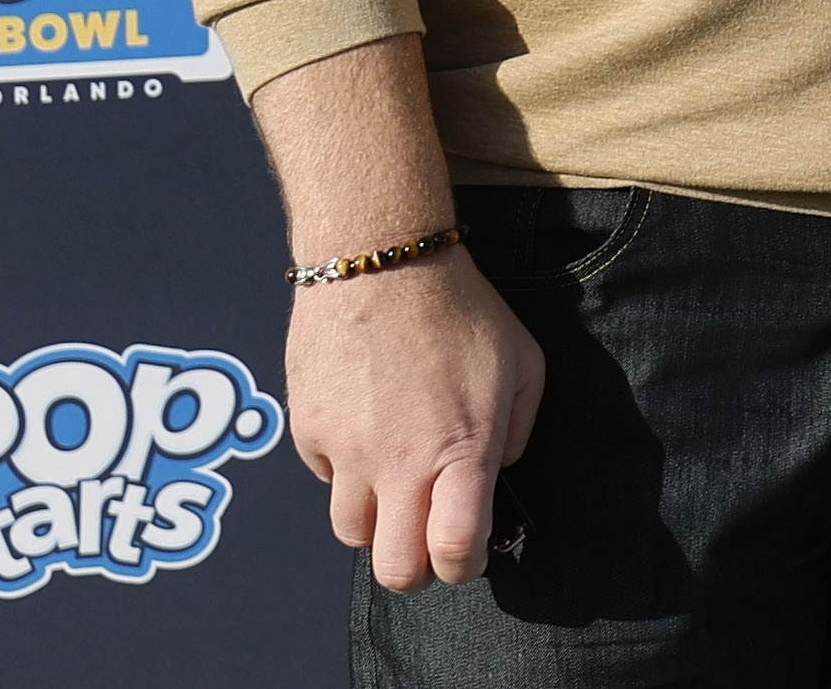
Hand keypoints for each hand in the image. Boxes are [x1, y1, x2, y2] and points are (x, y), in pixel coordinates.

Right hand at [288, 246, 545, 591]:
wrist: (382, 260)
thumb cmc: (462, 309)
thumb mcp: (523, 363)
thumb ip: (517, 430)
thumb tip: (494, 471)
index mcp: (461, 448)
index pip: (455, 550)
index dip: (464, 568)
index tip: (469, 556)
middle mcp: (399, 461)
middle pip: (394, 569)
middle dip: (414, 570)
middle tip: (425, 545)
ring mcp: (345, 449)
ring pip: (351, 533)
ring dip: (376, 523)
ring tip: (394, 486)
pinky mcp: (307, 429)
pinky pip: (324, 476)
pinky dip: (343, 469)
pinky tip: (364, 427)